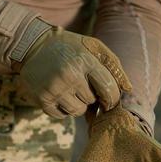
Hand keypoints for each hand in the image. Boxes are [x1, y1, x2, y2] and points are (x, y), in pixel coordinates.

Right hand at [12, 25, 131, 117]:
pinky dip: (62, 108)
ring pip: (77, 111)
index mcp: (84, 61)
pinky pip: (61, 115)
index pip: (108, 89)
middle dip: (90, 96)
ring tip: (69, 89)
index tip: (108, 99)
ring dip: (77, 104)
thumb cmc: (69, 47)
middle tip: (80, 84)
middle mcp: (69, 75)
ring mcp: (54, 88)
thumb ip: (113, 64)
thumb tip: (128, 89)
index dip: (112, 98)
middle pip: (92, 101)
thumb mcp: (92, 46)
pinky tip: (58, 94)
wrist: (31, 45)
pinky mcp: (42, 99)